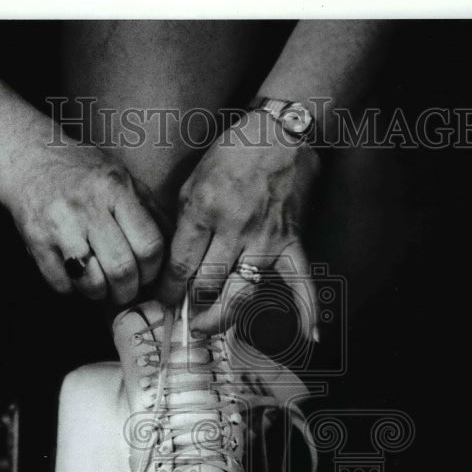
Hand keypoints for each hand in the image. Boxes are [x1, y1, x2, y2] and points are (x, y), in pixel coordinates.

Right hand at [0, 136, 165, 304]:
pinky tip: (76, 273)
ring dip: (102, 293)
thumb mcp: (121, 178)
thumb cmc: (81, 172)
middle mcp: (87, 207)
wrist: (27, 158)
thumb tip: (174, 248)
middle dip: (130, 289)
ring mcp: (59, 226)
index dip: (154, 269)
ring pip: (92, 284)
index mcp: (114, 189)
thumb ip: (149, 211)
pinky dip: (74, 289)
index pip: (149, 245)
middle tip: (127, 287)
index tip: (149, 272)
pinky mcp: (36, 244)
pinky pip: (63, 286)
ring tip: (102, 283)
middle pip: (122, 270)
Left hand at [156, 110, 320, 337]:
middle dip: (191, 308)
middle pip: (207, 286)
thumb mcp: (192, 183)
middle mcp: (234, 230)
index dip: (167, 292)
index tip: (162, 304)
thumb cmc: (231, 155)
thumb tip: (174, 266)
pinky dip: (307, 311)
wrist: (279, 132)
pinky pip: (302, 281)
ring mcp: (266, 239)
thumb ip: (183, 226)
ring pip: (242, 292)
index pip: (180, 266)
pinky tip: (308, 338)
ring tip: (209, 328)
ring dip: (224, 317)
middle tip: (183, 321)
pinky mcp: (292, 242)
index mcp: (204, 211)